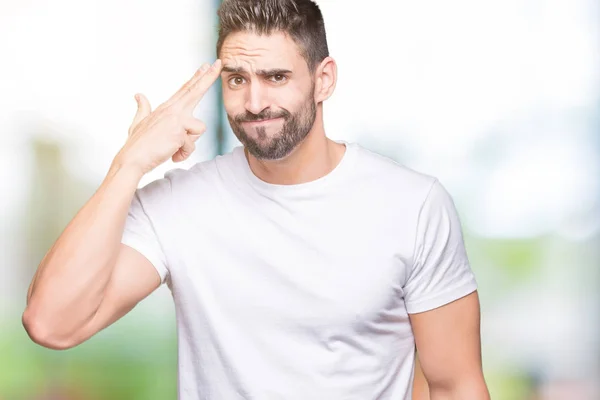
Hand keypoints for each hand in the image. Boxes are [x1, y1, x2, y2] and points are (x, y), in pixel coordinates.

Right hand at [113, 60, 221, 175]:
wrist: (132, 158)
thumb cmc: (137, 143)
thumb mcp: (139, 122)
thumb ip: (142, 108)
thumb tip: (138, 95)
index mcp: (166, 107)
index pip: (186, 89)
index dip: (197, 77)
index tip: (207, 66)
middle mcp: (172, 109)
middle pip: (195, 90)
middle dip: (208, 77)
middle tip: (218, 63)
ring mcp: (176, 118)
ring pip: (199, 129)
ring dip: (189, 144)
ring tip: (173, 148)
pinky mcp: (179, 131)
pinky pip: (192, 145)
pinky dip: (183, 154)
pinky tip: (172, 155)